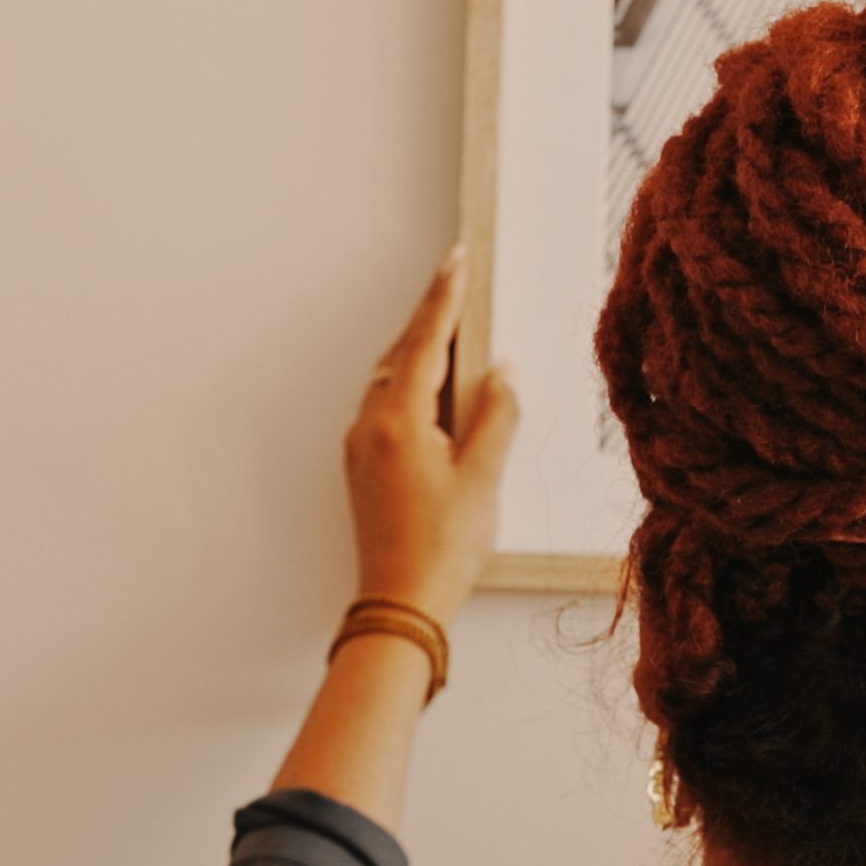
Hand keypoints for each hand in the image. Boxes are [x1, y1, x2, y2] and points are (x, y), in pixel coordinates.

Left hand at [343, 245, 517, 619]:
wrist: (401, 604)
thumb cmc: (443, 547)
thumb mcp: (484, 478)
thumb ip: (496, 416)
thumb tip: (503, 373)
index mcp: (401, 421)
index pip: (427, 342)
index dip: (444, 299)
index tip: (455, 261)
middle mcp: (371, 426)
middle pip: (402, 355)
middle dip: (431, 319)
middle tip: (456, 283)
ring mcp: (362, 448)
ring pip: (391, 381)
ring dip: (419, 353)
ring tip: (453, 333)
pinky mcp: (364, 468)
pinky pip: (386, 407)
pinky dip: (411, 385)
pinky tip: (435, 392)